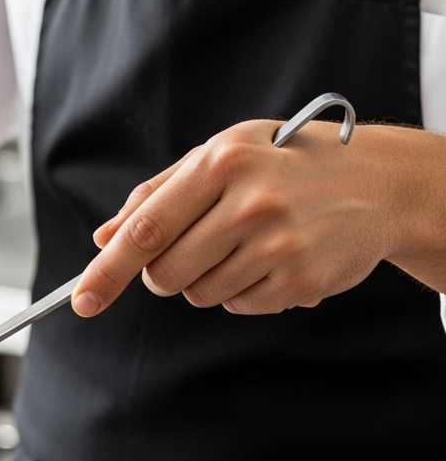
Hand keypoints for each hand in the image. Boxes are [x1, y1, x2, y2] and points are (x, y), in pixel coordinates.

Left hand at [71, 120, 445, 316]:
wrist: (378, 181)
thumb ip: (157, 194)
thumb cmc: (285, 162)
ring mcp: (279, 244)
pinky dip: (244, 290)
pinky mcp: (302, 278)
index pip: (147, 229)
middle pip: (166, 272)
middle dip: (164, 272)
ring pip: (199, 294)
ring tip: (245, 243)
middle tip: (195, 246)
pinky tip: (273, 258)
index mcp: (221, 163)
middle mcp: (250, 202)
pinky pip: (240, 305)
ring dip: (207, 279)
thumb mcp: (221, 155)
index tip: (82, 300)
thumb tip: (105, 237)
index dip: (108, 270)